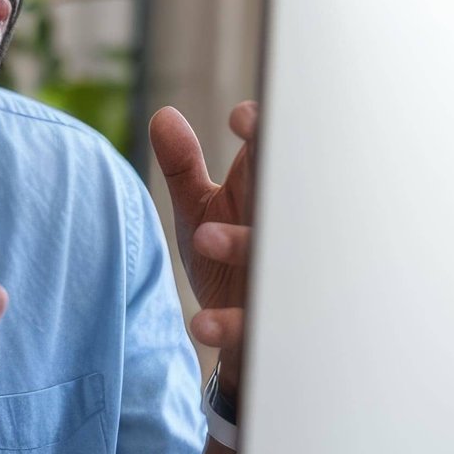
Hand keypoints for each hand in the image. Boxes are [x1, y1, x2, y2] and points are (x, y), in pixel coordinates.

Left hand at [149, 102, 257, 395]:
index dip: (268, 130)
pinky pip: (260, 324)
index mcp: (266, 196)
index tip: (241, 118)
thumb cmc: (229, 263)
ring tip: (205, 237)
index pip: (278, 154)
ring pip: (277, 258)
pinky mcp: (271, 328)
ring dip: (244, 245)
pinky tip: (203, 323)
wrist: (242, 339)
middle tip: (254, 155)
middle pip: (291, 197)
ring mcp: (282, 282)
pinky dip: (233, 324)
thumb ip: (182, 166)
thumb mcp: (202, 211)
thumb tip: (162, 115)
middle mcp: (282, 235)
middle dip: (277, 174)